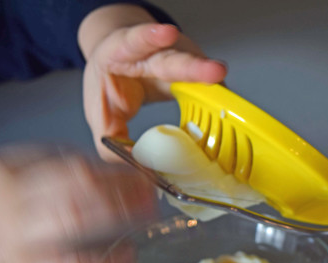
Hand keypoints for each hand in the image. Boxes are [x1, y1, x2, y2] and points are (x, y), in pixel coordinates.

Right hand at [0, 146, 153, 262]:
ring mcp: (14, 239)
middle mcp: (10, 199)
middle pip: (79, 182)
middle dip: (124, 184)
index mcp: (4, 172)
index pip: (69, 160)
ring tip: (148, 215)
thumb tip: (91, 170)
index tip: (137, 172)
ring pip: (78, 216)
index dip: (112, 167)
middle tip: (152, 189)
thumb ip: (35, 173)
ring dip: (121, 213)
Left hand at [79, 5, 226, 160]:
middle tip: (216, 71)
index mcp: (121, 52)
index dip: (151, 37)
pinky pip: (208, 87)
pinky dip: (216, 100)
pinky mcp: (195, 72)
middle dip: (196, 66)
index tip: (169, 34)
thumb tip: (136, 164)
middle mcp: (154, 52)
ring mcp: (179, 59)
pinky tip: (226, 109)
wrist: (118, 61)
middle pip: (175, 59)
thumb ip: (110, 139)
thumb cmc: (110, 83)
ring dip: (214, 86)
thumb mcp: (100, 110)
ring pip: (199, 73)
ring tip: (228, 93)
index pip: (136, 41)